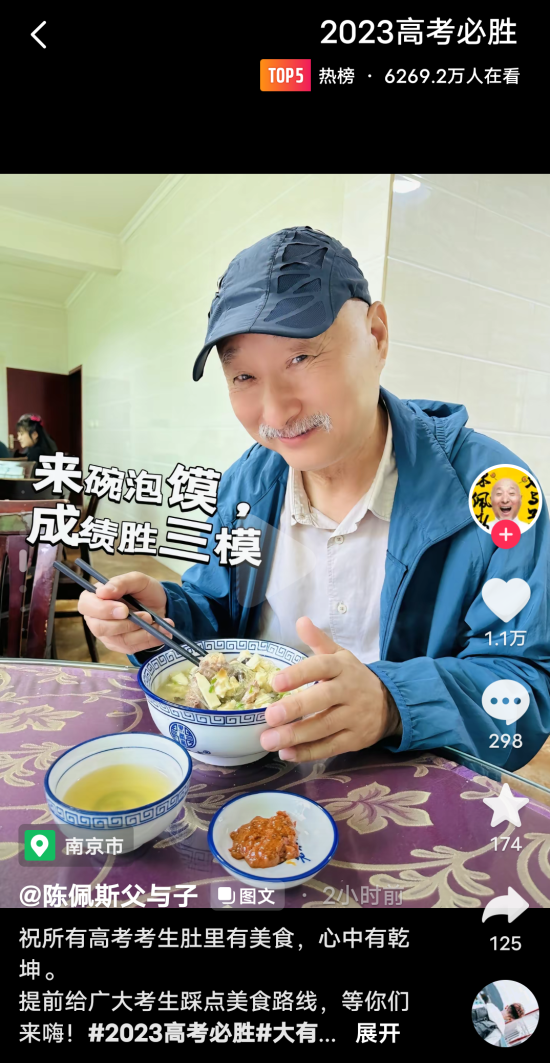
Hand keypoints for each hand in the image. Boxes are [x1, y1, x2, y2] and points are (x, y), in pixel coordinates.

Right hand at [77, 571, 172, 653]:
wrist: (160, 604)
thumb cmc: (144, 590)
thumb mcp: (136, 580)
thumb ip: (120, 583)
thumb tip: (102, 591)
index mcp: (94, 598)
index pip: (86, 606)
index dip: (103, 609)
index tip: (124, 609)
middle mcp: (97, 619)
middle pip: (100, 628)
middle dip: (126, 624)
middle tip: (146, 616)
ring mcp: (108, 635)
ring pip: (120, 640)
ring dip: (143, 632)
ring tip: (157, 621)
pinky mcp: (121, 646)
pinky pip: (133, 647)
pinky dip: (150, 639)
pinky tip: (162, 631)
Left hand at [259, 617, 401, 761]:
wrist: (390, 704)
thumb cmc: (353, 678)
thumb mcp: (340, 655)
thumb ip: (318, 640)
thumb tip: (300, 621)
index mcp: (342, 667)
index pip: (322, 667)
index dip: (299, 674)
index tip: (276, 682)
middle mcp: (349, 691)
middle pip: (323, 699)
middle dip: (296, 708)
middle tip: (270, 716)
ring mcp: (354, 717)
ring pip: (325, 727)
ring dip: (296, 735)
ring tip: (269, 740)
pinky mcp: (355, 740)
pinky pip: (330, 747)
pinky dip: (308, 752)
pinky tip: (287, 753)